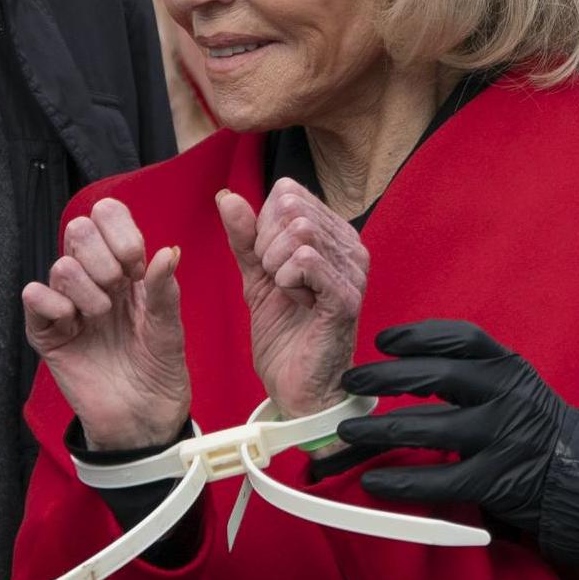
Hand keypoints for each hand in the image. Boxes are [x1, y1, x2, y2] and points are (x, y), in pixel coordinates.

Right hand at [22, 198, 188, 450]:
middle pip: (78, 229)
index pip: (108, 216)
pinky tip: (74, 325)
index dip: (120, 233)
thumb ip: (165, 289)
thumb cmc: (159, 371)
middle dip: (104, 257)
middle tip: (120, 291)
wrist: (142, 419)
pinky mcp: (47, 333)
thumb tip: (168, 251)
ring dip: (87, 289)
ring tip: (103, 317)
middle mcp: (93, 279)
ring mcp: (67, 305)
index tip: (137, 268)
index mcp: (125, 269)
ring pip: (61, 265)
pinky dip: (54, 305)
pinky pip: (33, 297)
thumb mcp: (170, 328)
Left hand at [216, 180, 368, 419]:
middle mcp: (350, 245)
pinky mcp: (346, 296)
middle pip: (292, 208)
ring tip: (286, 291)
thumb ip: (244, 236)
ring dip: (275, 264)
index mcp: (332, 234)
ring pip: (299, 232)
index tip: (267, 260)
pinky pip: (306, 260)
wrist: (298, 386)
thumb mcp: (256, 275)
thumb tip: (226, 196)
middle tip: (274, 278)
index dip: (263, 223)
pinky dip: (287, 280)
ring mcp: (353, 270)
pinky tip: (297, 301)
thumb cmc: (284, 332)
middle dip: (266, 243)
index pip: (288, 193)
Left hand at [335, 320, 573, 535]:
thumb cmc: (533, 425)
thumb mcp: (512, 385)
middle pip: (436, 377)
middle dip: (385, 378)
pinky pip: (439, 481)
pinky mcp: (496, 480)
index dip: (417, 335)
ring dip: (380, 431)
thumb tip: (400, 369)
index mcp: (508, 367)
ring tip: (349, 433)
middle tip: (352, 382)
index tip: (383, 340)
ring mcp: (501, 438)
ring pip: (429, 429)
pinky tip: (375, 483)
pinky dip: (401, 481)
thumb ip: (469, 374)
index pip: (460, 338)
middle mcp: (506, 396)